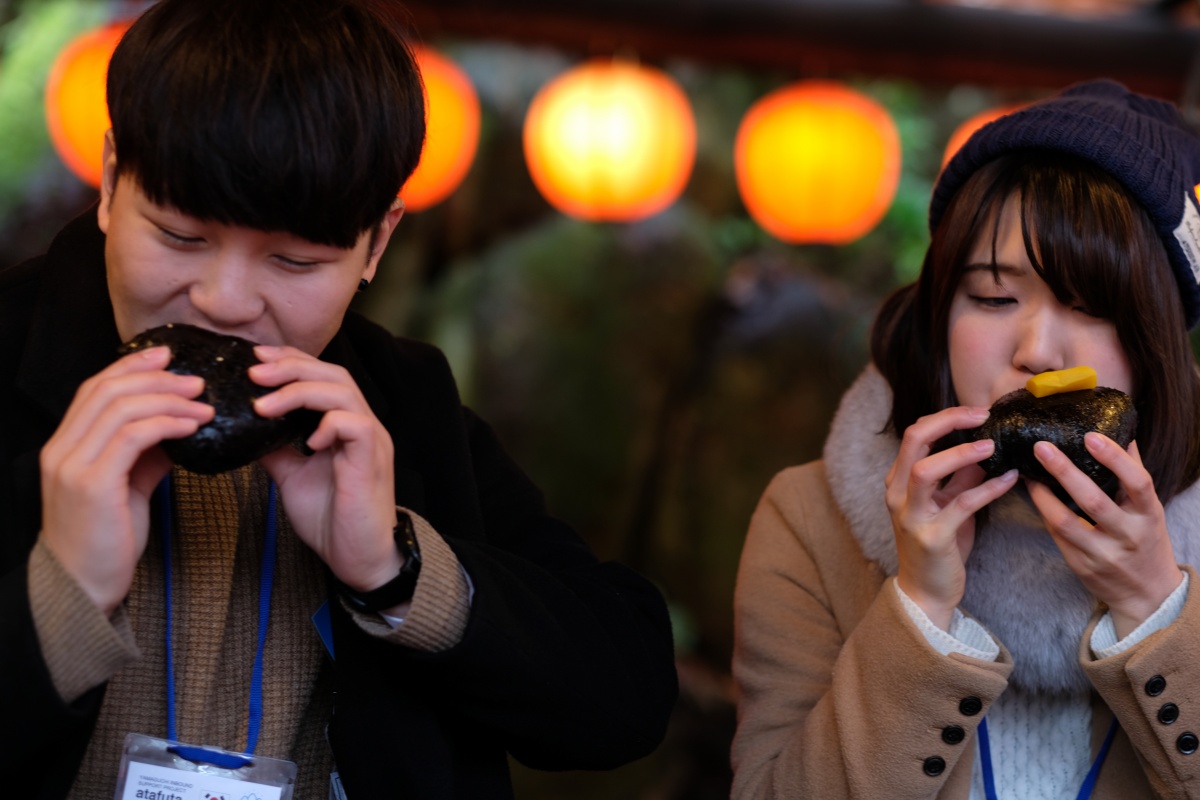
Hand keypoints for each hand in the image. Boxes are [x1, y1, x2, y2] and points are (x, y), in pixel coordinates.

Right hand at [39, 346, 213, 614]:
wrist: (84, 587)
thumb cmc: (109, 539)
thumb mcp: (129, 486)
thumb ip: (146, 454)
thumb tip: (179, 426)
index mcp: (65, 446)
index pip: (94, 389)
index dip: (131, 366)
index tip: (167, 356)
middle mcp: (62, 450)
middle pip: (107, 390)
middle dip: (156, 377)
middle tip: (196, 379)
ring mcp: (73, 465)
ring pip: (121, 408)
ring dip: (169, 399)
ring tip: (203, 402)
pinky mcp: (93, 484)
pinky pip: (133, 437)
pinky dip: (167, 423)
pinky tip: (193, 426)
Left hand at [249, 346, 401, 590]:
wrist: (358, 558)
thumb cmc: (331, 519)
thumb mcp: (292, 476)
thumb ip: (275, 449)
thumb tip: (242, 427)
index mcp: (345, 424)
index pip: (322, 376)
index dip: (291, 361)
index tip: (255, 359)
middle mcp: (362, 425)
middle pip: (333, 374)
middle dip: (291, 367)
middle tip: (254, 372)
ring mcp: (371, 440)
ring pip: (343, 392)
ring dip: (300, 391)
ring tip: (265, 404)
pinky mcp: (372, 460)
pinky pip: (355, 425)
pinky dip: (328, 424)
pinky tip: (306, 440)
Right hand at [886, 406, 1018, 629]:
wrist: (926, 592)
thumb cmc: (938, 546)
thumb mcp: (947, 504)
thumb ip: (959, 476)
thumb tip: (985, 446)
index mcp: (899, 481)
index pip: (915, 433)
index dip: (946, 417)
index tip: (977, 412)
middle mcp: (898, 494)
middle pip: (913, 440)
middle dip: (948, 421)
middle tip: (982, 415)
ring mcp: (911, 516)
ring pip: (925, 470)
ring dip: (961, 453)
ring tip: (992, 445)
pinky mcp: (932, 537)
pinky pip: (961, 505)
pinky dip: (987, 488)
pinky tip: (1009, 479)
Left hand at [1029, 435, 1181, 638]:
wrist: (1148, 595)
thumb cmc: (1146, 541)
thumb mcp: (1149, 511)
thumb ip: (1134, 475)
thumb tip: (1125, 435)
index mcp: (1149, 516)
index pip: (1138, 483)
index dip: (1115, 459)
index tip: (1090, 436)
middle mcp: (1128, 535)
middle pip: (1094, 501)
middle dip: (1065, 472)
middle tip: (1042, 447)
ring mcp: (1103, 554)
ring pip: (1065, 522)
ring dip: (1042, 495)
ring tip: (1027, 472)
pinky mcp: (1081, 565)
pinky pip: (1056, 535)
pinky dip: (1043, 512)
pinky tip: (1032, 494)